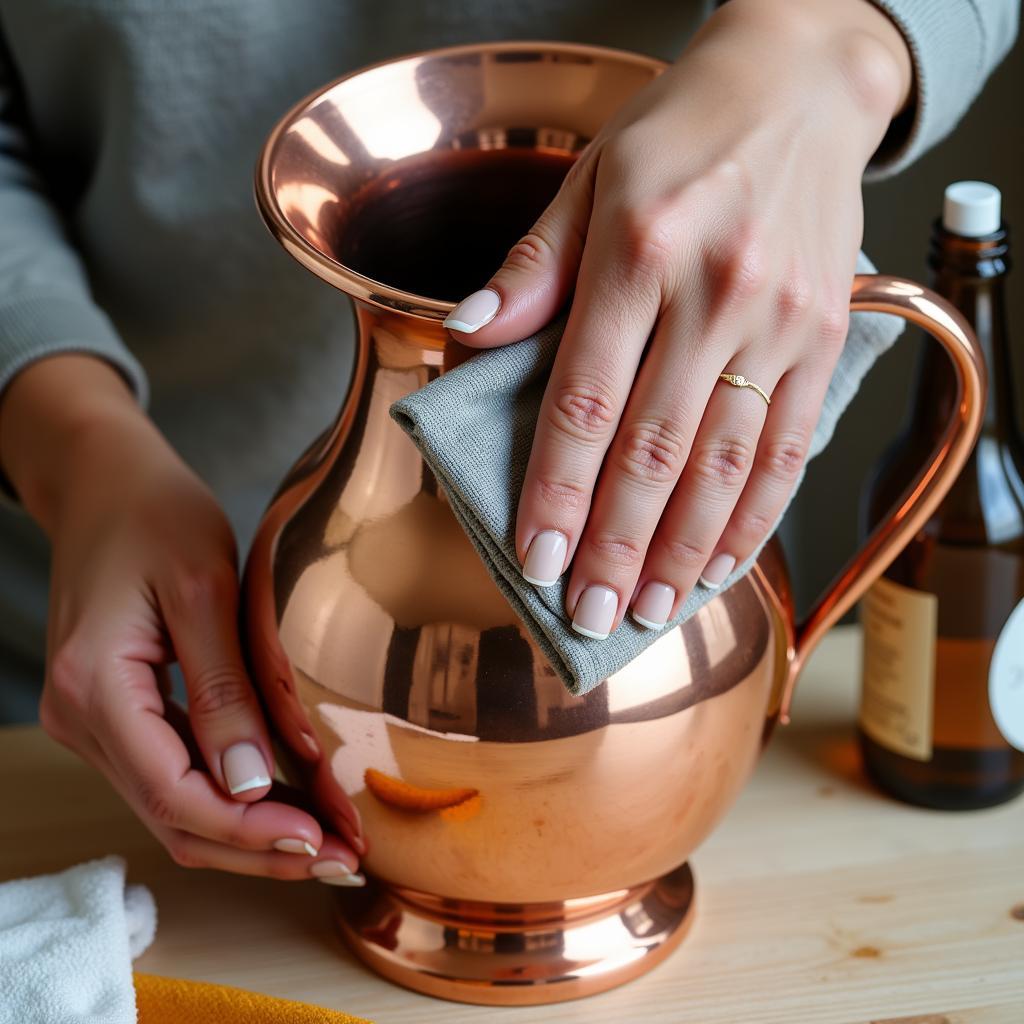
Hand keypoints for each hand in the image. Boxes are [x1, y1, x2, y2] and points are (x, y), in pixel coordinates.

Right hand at [0, 356, 364, 882]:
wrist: (106, 483)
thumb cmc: (155, 516)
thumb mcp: (203, 590)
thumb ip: (223, 689)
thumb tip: (247, 783)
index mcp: (95, 689)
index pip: (174, 794)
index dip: (251, 831)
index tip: (320, 842)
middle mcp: (82, 719)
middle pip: (173, 817)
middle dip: (259, 848)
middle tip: (341, 859)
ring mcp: (94, 722)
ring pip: (174, 806)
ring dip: (248, 830)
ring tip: (326, 839)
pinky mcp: (117, 713)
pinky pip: (172, 774)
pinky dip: (230, 796)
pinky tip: (284, 799)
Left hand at [445, 0, 910, 635]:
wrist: (802, 85)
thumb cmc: (679, 132)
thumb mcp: (588, 178)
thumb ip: (531, 268)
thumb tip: (470, 335)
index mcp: (639, 252)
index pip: (584, 400)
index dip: (557, 490)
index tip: (537, 560)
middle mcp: (715, 293)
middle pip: (655, 449)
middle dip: (617, 544)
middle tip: (591, 615)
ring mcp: (780, 320)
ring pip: (726, 463)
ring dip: (684, 549)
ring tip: (650, 610)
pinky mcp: (824, 338)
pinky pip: (791, 445)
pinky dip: (756, 515)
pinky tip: (722, 564)